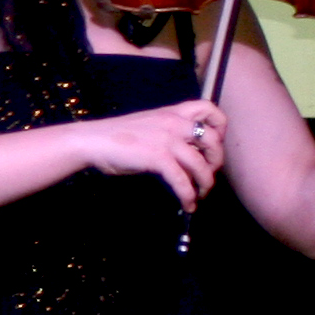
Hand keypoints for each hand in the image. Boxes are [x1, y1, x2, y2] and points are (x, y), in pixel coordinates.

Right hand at [73, 100, 226, 211]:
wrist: (93, 141)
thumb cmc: (119, 136)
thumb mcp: (151, 125)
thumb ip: (172, 132)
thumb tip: (191, 154)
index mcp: (174, 112)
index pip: (210, 109)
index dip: (220, 128)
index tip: (215, 145)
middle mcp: (175, 122)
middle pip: (213, 140)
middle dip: (216, 161)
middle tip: (209, 175)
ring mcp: (167, 139)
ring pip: (201, 164)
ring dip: (206, 184)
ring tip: (201, 195)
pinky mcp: (158, 157)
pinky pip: (182, 180)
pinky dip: (188, 195)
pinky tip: (187, 204)